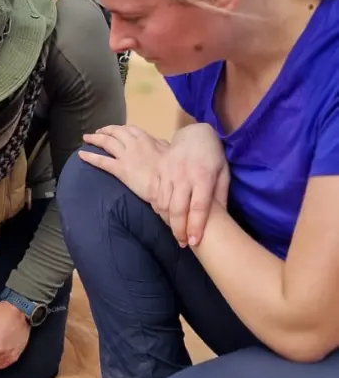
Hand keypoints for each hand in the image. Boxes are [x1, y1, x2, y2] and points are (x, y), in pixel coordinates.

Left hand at [79, 125, 168, 201]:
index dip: (119, 128)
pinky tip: (81, 154)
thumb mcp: (169, 152)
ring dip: (94, 139)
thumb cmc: (171, 170)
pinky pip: (101, 161)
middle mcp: (134, 143)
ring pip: (106, 142)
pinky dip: (90, 156)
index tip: (114, 130)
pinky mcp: (120, 169)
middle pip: (115, 132)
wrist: (168, 185)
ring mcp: (126, 155)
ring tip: (86, 138)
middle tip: (97, 132)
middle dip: (105, 130)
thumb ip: (161, 145)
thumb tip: (159, 142)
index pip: (129, 129)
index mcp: (146, 138)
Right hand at [152, 123, 228, 246]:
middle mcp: (184, 175)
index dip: (196, 226)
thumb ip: (220, 195)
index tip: (195, 242)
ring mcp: (168, 172)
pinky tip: (163, 214)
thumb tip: (220, 219)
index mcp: (203, 177)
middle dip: (179, 229)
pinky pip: (154, 193)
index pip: (198, 207)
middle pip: (178, 209)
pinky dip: (157, 206)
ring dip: (167, 220)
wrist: (194, 134)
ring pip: (163, 203)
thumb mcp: (223, 173)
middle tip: (183, 243)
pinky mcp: (159, 169)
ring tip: (175, 230)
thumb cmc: (212, 155)